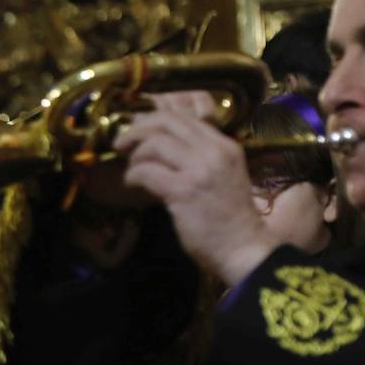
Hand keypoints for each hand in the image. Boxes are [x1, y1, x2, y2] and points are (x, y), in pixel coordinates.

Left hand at [113, 106, 278, 286]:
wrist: (242, 248)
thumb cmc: (228, 218)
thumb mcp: (222, 176)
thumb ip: (198, 158)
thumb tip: (159, 146)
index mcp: (225, 145)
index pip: (185, 116)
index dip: (154, 120)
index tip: (139, 133)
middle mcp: (215, 151)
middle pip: (167, 121)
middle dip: (137, 130)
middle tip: (122, 145)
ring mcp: (200, 170)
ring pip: (155, 143)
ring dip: (135, 156)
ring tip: (131, 171)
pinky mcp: (184, 191)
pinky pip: (147, 171)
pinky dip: (133, 176)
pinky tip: (132, 184)